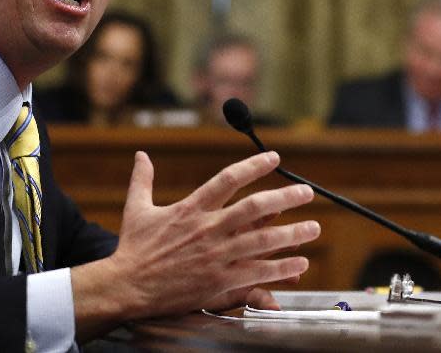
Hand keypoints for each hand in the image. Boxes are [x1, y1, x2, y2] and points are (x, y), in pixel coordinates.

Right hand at [72, 150, 319, 337]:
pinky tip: (299, 263)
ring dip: (292, 234)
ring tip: (313, 228)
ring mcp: (216, 256)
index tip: (274, 158)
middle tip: (307, 192)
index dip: (253, 166)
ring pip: (262, 241)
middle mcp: (207, 229)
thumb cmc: (133, 248)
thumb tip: (141, 155)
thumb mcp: (136, 208)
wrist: (127, 285)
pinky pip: (257, 272)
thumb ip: (142, 179)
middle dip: (285, 197)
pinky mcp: (219, 280)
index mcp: (190, 208)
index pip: (228, 180)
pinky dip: (281, 268)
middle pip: (254, 208)